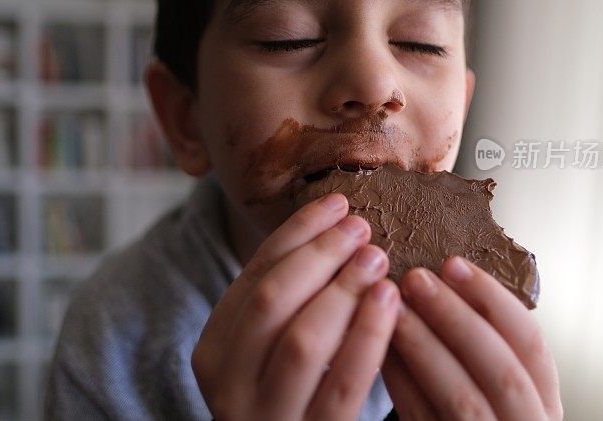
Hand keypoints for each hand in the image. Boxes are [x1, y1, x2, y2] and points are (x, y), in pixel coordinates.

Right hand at [192, 193, 399, 419]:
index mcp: (213, 349)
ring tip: (377, 259)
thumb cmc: (294, 393)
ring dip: (343, 289)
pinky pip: (341, 383)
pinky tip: (389, 302)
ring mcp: (262, 418)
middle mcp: (226, 384)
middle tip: (361, 228)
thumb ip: (291, 300)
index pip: (253, 277)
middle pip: (270, 301)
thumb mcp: (274, 348)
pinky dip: (368, 335)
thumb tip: (338, 223)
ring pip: (302, 339)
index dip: (297, 234)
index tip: (338, 203)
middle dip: (319, 255)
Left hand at [382, 256, 562, 419]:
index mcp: (544, 406)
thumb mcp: (496, 389)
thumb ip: (483, 350)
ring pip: (462, 398)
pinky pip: (421, 419)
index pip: (532, 344)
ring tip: (392, 309)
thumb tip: (444, 279)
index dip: (493, 299)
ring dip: (424, 347)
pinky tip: (380, 350)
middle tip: (415, 278)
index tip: (454, 264)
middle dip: (456, 317)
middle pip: (501, 368)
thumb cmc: (474, 418)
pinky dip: (401, 383)